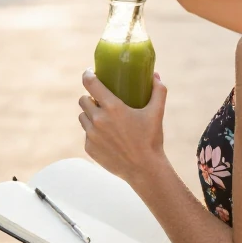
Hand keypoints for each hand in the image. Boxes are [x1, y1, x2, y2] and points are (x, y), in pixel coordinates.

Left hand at [78, 68, 167, 185]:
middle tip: (100, 99)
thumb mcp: (157, 113)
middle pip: (83, 100)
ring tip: (101, 117)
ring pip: (82, 117)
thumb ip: (158, 91)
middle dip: (90, 97)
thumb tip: (155, 76)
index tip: (90, 72)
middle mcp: (98, 120)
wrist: (144, 170)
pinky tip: (105, 135)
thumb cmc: (151, 140)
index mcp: (112, 107)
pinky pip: (86, 134)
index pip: (90, 83)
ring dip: (89, 114)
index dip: (88, 75)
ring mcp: (91, 135)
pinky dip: (93, 132)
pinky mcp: (89, 148)